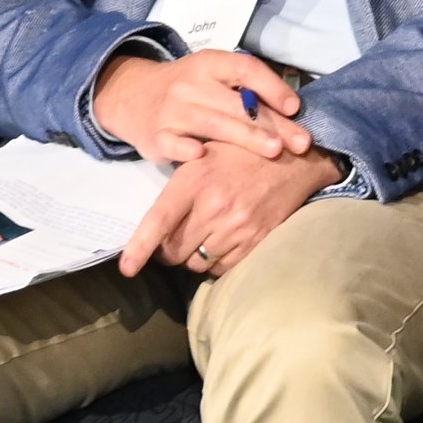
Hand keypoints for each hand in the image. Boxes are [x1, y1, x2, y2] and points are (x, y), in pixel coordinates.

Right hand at [90, 50, 311, 163]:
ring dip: (246, 137)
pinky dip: (186, 150)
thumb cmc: (189, 89)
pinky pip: (172, 143)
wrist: (133, 96)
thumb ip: (245, 89)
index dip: (272, 87)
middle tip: (301, 143)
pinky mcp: (156, 136)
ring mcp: (172, 110)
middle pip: (237, 104)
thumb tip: (294, 112)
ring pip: (213, 124)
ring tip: (275, 151)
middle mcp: (191, 84)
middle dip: (273, 124)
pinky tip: (203, 156)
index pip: (245, 69)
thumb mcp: (213, 76)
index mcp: (210, 63)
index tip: (295, 108)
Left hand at [118, 140, 343, 277]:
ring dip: (194, 256)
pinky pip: (222, 268)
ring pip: (197, 263)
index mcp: (194, 180)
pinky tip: (223, 242)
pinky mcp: (256, 240)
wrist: (295, 159)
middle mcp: (214, 206)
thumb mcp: (204, 155)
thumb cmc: (242, 154)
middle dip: (169, 251)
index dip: (139, 248)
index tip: (127, 268)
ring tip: (204, 236)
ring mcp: (236, 226)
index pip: (158, 222)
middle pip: (174, 252)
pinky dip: (216, 261)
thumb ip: (179, 188)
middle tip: (176, 239)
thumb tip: (156, 226)